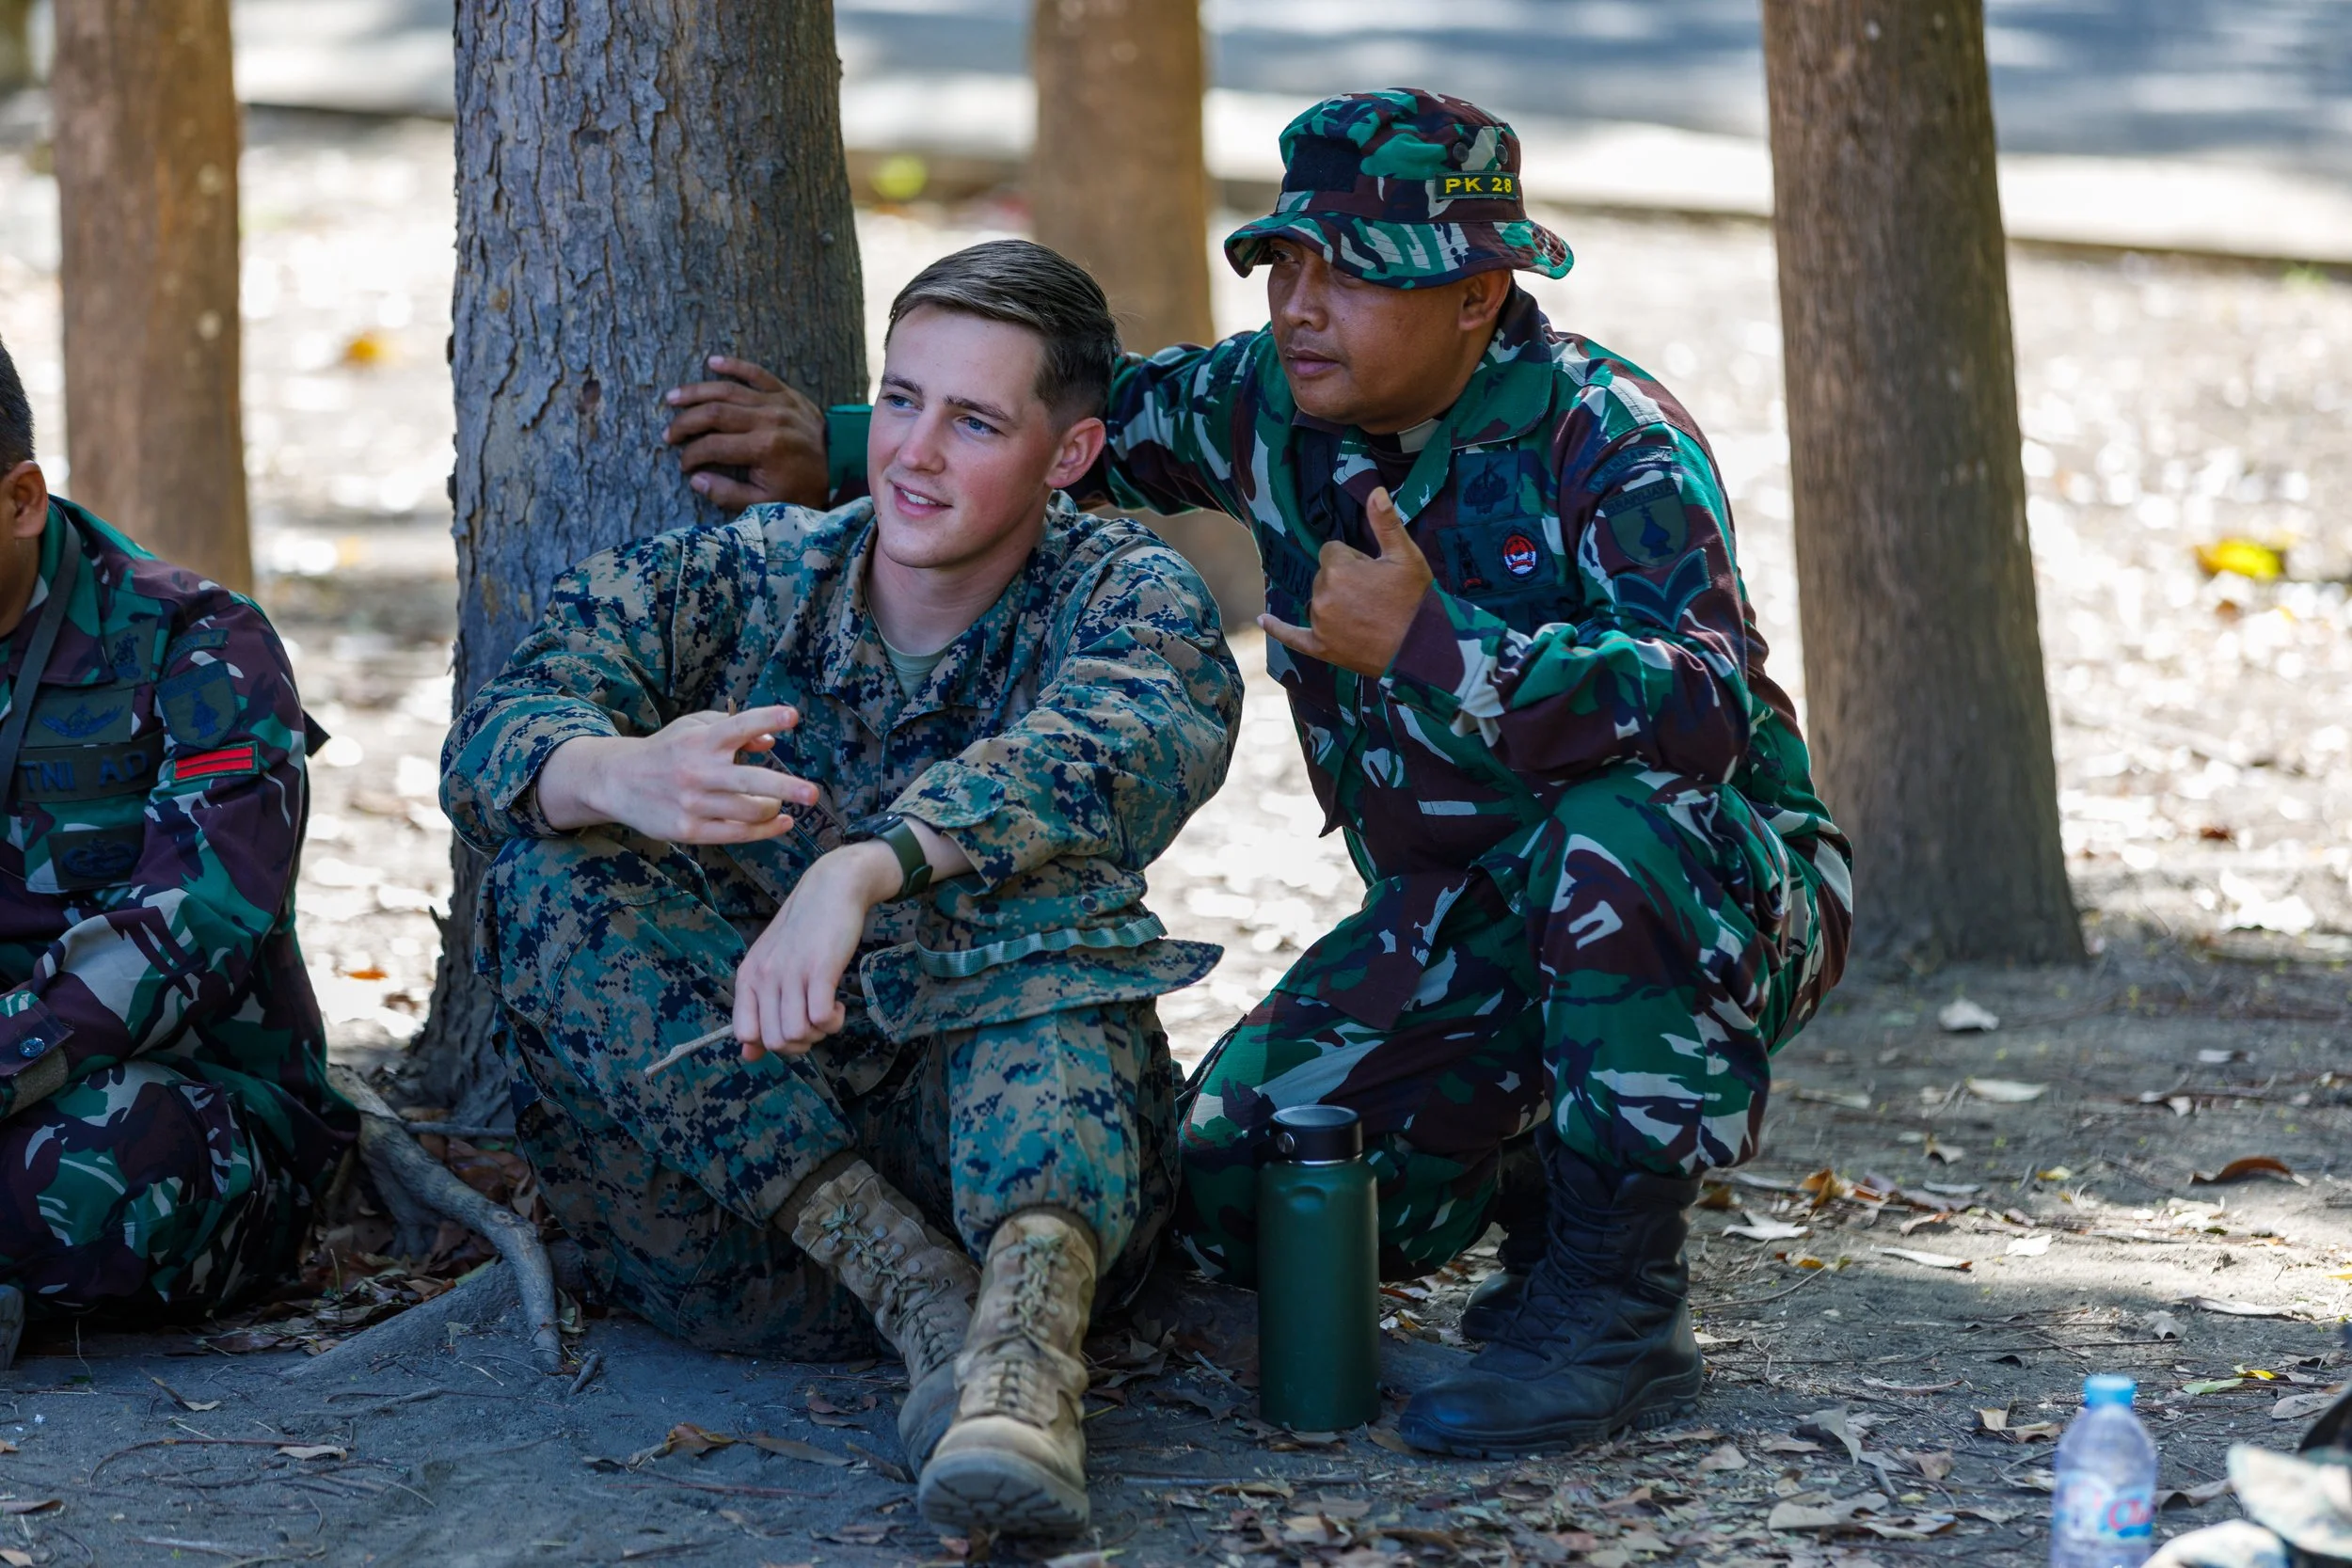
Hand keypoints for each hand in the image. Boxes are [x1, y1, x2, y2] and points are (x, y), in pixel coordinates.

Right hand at [536, 706, 818, 841]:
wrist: (618, 781)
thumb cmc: (667, 750)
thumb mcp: (694, 728)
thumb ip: (734, 729)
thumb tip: (771, 743)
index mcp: (700, 740)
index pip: (738, 726)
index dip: (767, 719)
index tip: (793, 716)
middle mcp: (697, 771)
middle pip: (750, 781)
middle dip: (785, 788)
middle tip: (813, 794)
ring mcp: (693, 804)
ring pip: (748, 812)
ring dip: (773, 808)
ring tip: (780, 803)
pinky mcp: (689, 830)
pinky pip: (736, 834)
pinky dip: (764, 830)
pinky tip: (782, 823)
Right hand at [663, 356, 829, 509]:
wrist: (842, 467)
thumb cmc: (803, 488)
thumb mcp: (767, 501)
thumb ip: (729, 493)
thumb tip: (696, 480)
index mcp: (763, 448)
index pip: (713, 446)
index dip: (692, 455)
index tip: (683, 465)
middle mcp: (768, 420)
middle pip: (715, 413)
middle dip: (686, 422)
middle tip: (668, 433)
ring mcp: (778, 403)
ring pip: (729, 390)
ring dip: (697, 392)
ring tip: (673, 398)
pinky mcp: (787, 393)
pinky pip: (758, 373)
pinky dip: (734, 365)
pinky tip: (711, 362)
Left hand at [733, 841, 900, 1056]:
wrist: (832, 887)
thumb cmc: (805, 929)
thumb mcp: (772, 965)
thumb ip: (758, 1007)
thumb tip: (748, 1056)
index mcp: (748, 976)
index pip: (744, 1034)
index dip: (770, 1042)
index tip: (792, 1025)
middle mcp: (765, 976)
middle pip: (775, 1042)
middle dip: (801, 1044)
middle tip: (816, 1022)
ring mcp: (791, 973)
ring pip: (797, 1035)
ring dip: (819, 1033)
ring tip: (828, 1012)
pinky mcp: (820, 970)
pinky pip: (821, 1019)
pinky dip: (833, 1022)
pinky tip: (839, 1005)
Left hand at [1258, 486, 1433, 675]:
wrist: (1422, 648)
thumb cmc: (1415, 599)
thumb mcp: (1405, 556)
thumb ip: (1385, 522)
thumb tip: (1375, 490)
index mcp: (1338, 569)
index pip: (1333, 551)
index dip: (1355, 560)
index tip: (1375, 574)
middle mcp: (1322, 595)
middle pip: (1325, 576)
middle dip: (1345, 581)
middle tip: (1375, 596)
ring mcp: (1319, 623)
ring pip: (1318, 600)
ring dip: (1334, 602)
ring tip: (1367, 615)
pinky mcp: (1321, 647)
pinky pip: (1292, 636)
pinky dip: (1278, 628)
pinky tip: (1263, 620)